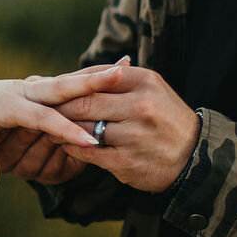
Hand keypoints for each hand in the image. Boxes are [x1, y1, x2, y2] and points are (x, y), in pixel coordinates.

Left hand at [0, 70, 116, 189]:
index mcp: (6, 105)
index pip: (40, 118)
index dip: (65, 129)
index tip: (91, 140)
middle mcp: (23, 91)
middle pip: (62, 86)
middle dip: (91, 82)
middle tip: (121, 75)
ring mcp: (32, 87)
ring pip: (68, 80)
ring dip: (97, 74)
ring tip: (129, 69)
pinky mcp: (38, 88)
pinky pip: (67, 83)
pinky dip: (90, 76)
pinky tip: (117, 71)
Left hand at [55, 64, 200, 193]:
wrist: (194, 157)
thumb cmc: (165, 118)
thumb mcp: (150, 89)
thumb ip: (117, 79)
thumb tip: (80, 75)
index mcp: (144, 82)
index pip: (94, 78)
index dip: (69, 85)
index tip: (52, 89)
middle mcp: (140, 106)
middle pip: (84, 103)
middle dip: (59, 107)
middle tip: (42, 108)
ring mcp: (133, 135)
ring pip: (83, 128)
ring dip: (62, 128)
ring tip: (50, 126)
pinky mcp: (126, 161)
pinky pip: (88, 152)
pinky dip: (73, 147)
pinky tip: (68, 144)